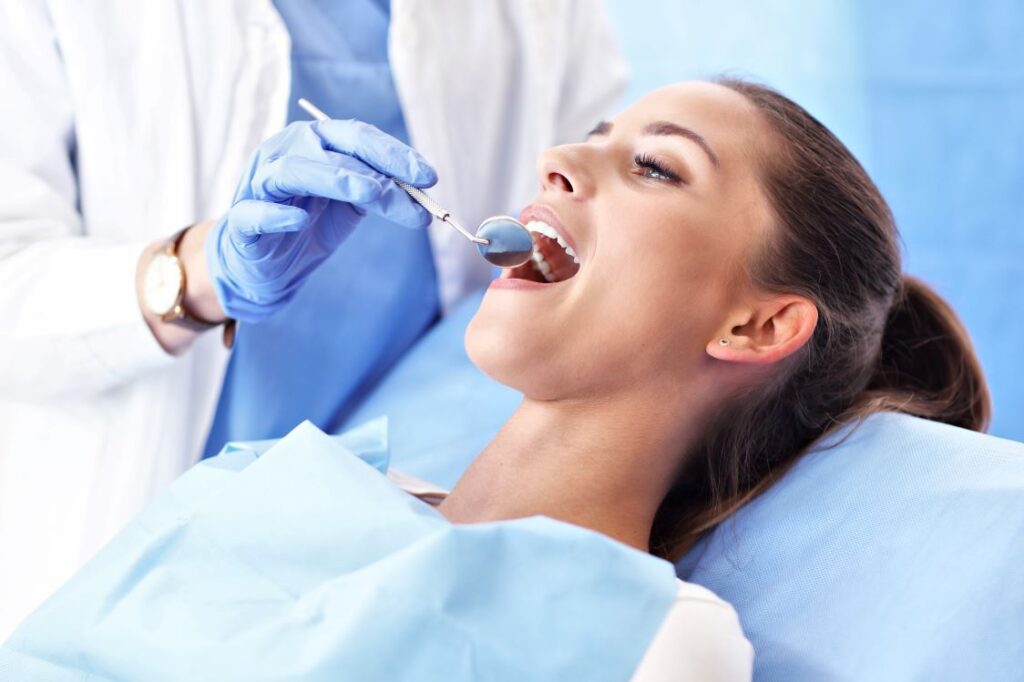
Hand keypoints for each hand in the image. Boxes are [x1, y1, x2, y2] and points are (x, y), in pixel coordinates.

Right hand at [206, 119, 435, 320]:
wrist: (265, 265)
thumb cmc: (309, 225)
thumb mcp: (352, 207)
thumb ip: (381, 195)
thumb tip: (423, 198)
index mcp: (314, 143)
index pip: (357, 136)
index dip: (395, 153)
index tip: (430, 177)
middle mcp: (285, 153)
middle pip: (332, 149)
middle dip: (378, 167)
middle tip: (415, 187)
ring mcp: (259, 185)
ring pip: (293, 171)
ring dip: (334, 178)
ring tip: (371, 194)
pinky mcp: (240, 221)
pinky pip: (255, 213)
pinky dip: (276, 215)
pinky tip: (299, 222)